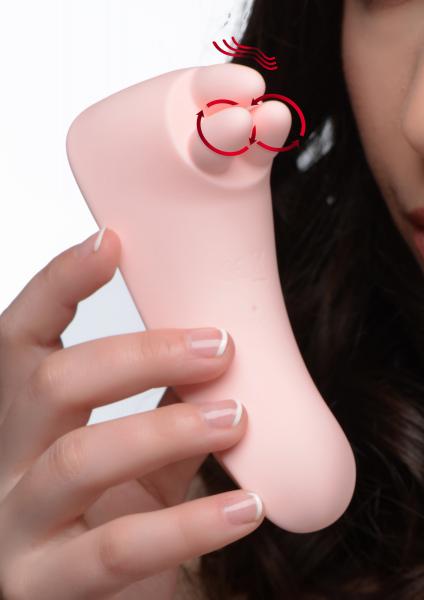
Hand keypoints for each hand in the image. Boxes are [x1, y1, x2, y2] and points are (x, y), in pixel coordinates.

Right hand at [0, 228, 263, 599]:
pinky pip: (118, 549)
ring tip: (236, 417)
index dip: (58, 285)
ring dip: (167, 428)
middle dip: (140, 354)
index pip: (22, 336)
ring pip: (81, 459)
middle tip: (219, 345)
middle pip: (52, 383)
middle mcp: (7, 464)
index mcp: (25, 421)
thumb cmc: (116, 521)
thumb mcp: (141, 460)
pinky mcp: (46, 587)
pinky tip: (247, 506)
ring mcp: (19, 528)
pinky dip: (190, 524)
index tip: (113, 242)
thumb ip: (170, 411)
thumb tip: (220, 355)